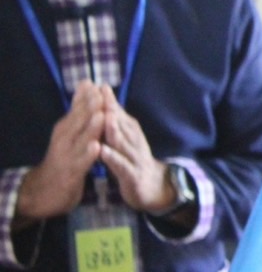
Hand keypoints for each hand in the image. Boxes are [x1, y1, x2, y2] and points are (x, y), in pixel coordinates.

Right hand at [15, 80, 106, 223]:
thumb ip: (78, 110)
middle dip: (89, 107)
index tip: (95, 82)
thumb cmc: (63, 156)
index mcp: (65, 129)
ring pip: (80, 140)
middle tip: (100, 93)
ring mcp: (66, 156)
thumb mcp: (69, 132)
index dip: (86, 97)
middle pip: (77, 121)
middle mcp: (64, 140)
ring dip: (91, 128)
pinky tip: (97, 148)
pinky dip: (88, 155)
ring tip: (101, 116)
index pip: (76, 110)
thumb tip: (84, 85)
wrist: (46, 189)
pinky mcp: (71, 173)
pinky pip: (81, 163)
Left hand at [98, 87, 177, 211]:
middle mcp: (135, 141)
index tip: (98, 85)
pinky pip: (122, 165)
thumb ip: (116, 121)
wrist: (152, 187)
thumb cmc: (132, 159)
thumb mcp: (125, 138)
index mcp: (131, 132)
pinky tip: (103, 152)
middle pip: (122, 124)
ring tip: (104, 117)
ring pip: (123, 142)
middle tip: (101, 95)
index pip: (119, 113)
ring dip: (114, 130)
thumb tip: (106, 98)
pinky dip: (113, 158)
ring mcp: (135, 158)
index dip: (109, 100)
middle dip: (111, 109)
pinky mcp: (132, 175)